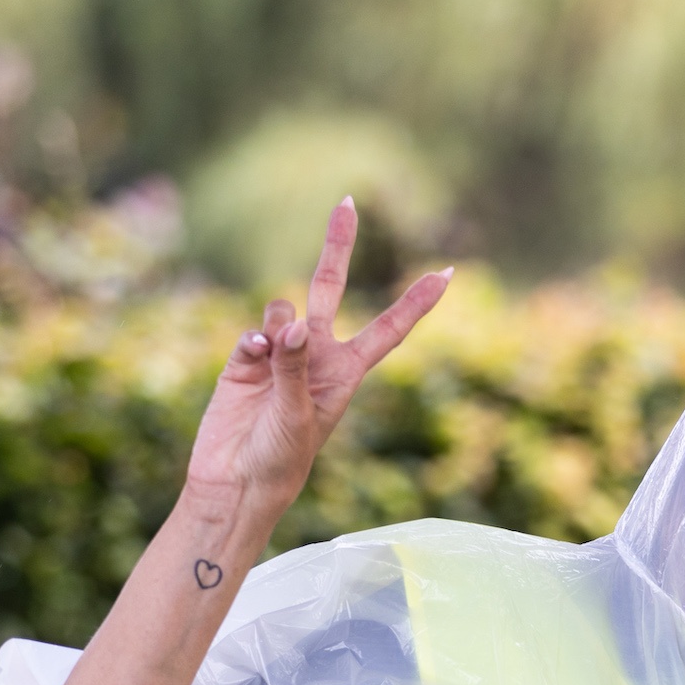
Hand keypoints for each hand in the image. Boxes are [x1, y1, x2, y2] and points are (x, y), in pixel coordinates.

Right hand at [183, 197, 451, 520]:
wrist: (236, 481)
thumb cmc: (282, 458)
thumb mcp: (300, 414)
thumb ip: (295, 365)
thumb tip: (292, 319)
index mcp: (347, 372)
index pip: (389, 328)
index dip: (417, 301)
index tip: (448, 272)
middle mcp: (316, 355)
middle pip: (328, 288)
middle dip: (336, 246)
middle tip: (348, 202)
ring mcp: (279, 353)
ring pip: (284, 307)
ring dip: (280, 320)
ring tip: (273, 353)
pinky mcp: (244, 359)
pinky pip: (253, 331)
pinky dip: (253, 342)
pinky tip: (250, 360)